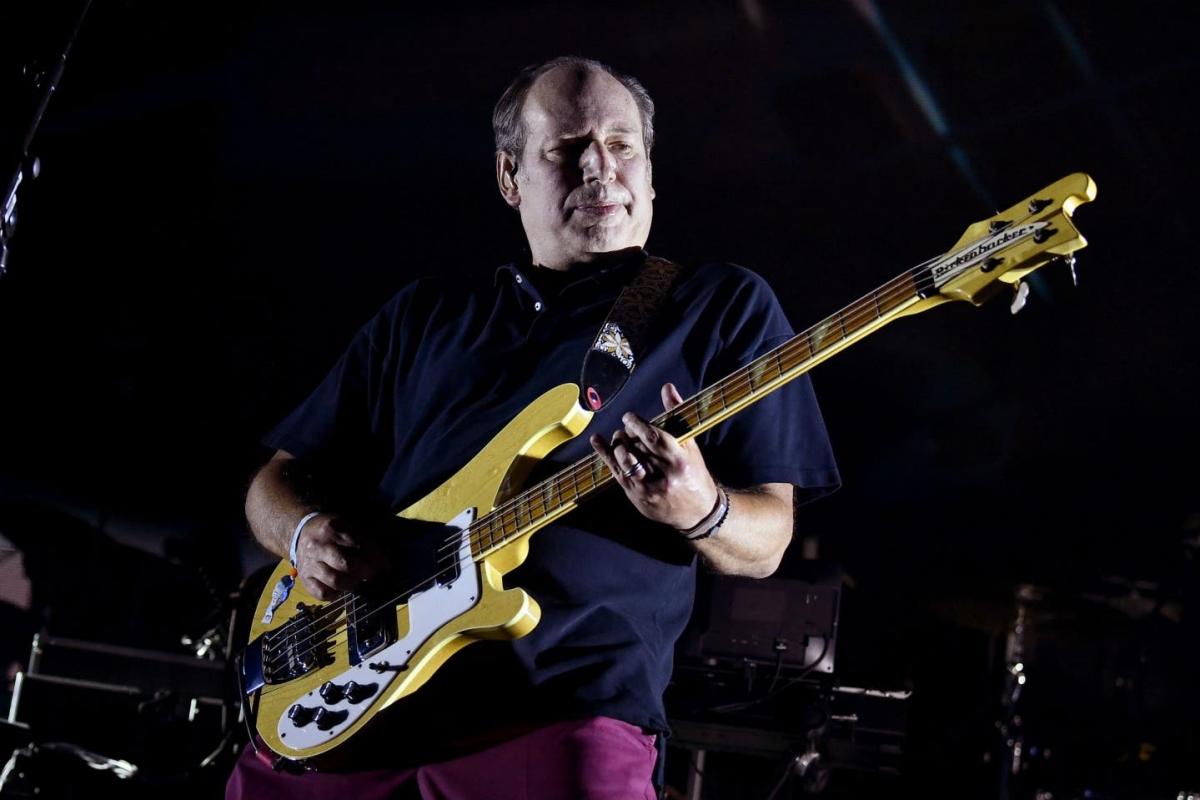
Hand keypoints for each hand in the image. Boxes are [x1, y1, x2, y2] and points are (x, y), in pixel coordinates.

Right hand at [294, 513, 388, 599]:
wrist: (300, 532)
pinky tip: (341, 590)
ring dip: (352, 585)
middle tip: (374, 576)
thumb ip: (368, 536)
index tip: (387, 567)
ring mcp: (310, 563)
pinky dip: (335, 595)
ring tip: (359, 583)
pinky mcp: (305, 578)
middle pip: (346, 564)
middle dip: (365, 572)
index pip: (359, 545)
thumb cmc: (333, 532)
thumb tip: (389, 550)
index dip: (376, 558)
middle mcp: (319, 546)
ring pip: (334, 580)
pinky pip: (321, 593)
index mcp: (333, 528)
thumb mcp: (349, 525)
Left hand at [589, 382, 718, 530]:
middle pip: (637, 447)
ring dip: (617, 444)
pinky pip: (616, 472)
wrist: (697, 512)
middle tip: (627, 428)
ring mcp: (648, 488)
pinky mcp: (636, 496)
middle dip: (628, 433)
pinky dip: (605, 455)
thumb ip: (677, 414)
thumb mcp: (690, 444)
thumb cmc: (693, 473)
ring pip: (624, 460)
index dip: (636, 424)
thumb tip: (667, 388)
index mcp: (679, 461)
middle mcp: (664, 476)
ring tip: (620, 437)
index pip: (653, 438)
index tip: (630, 417)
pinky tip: (597, 441)